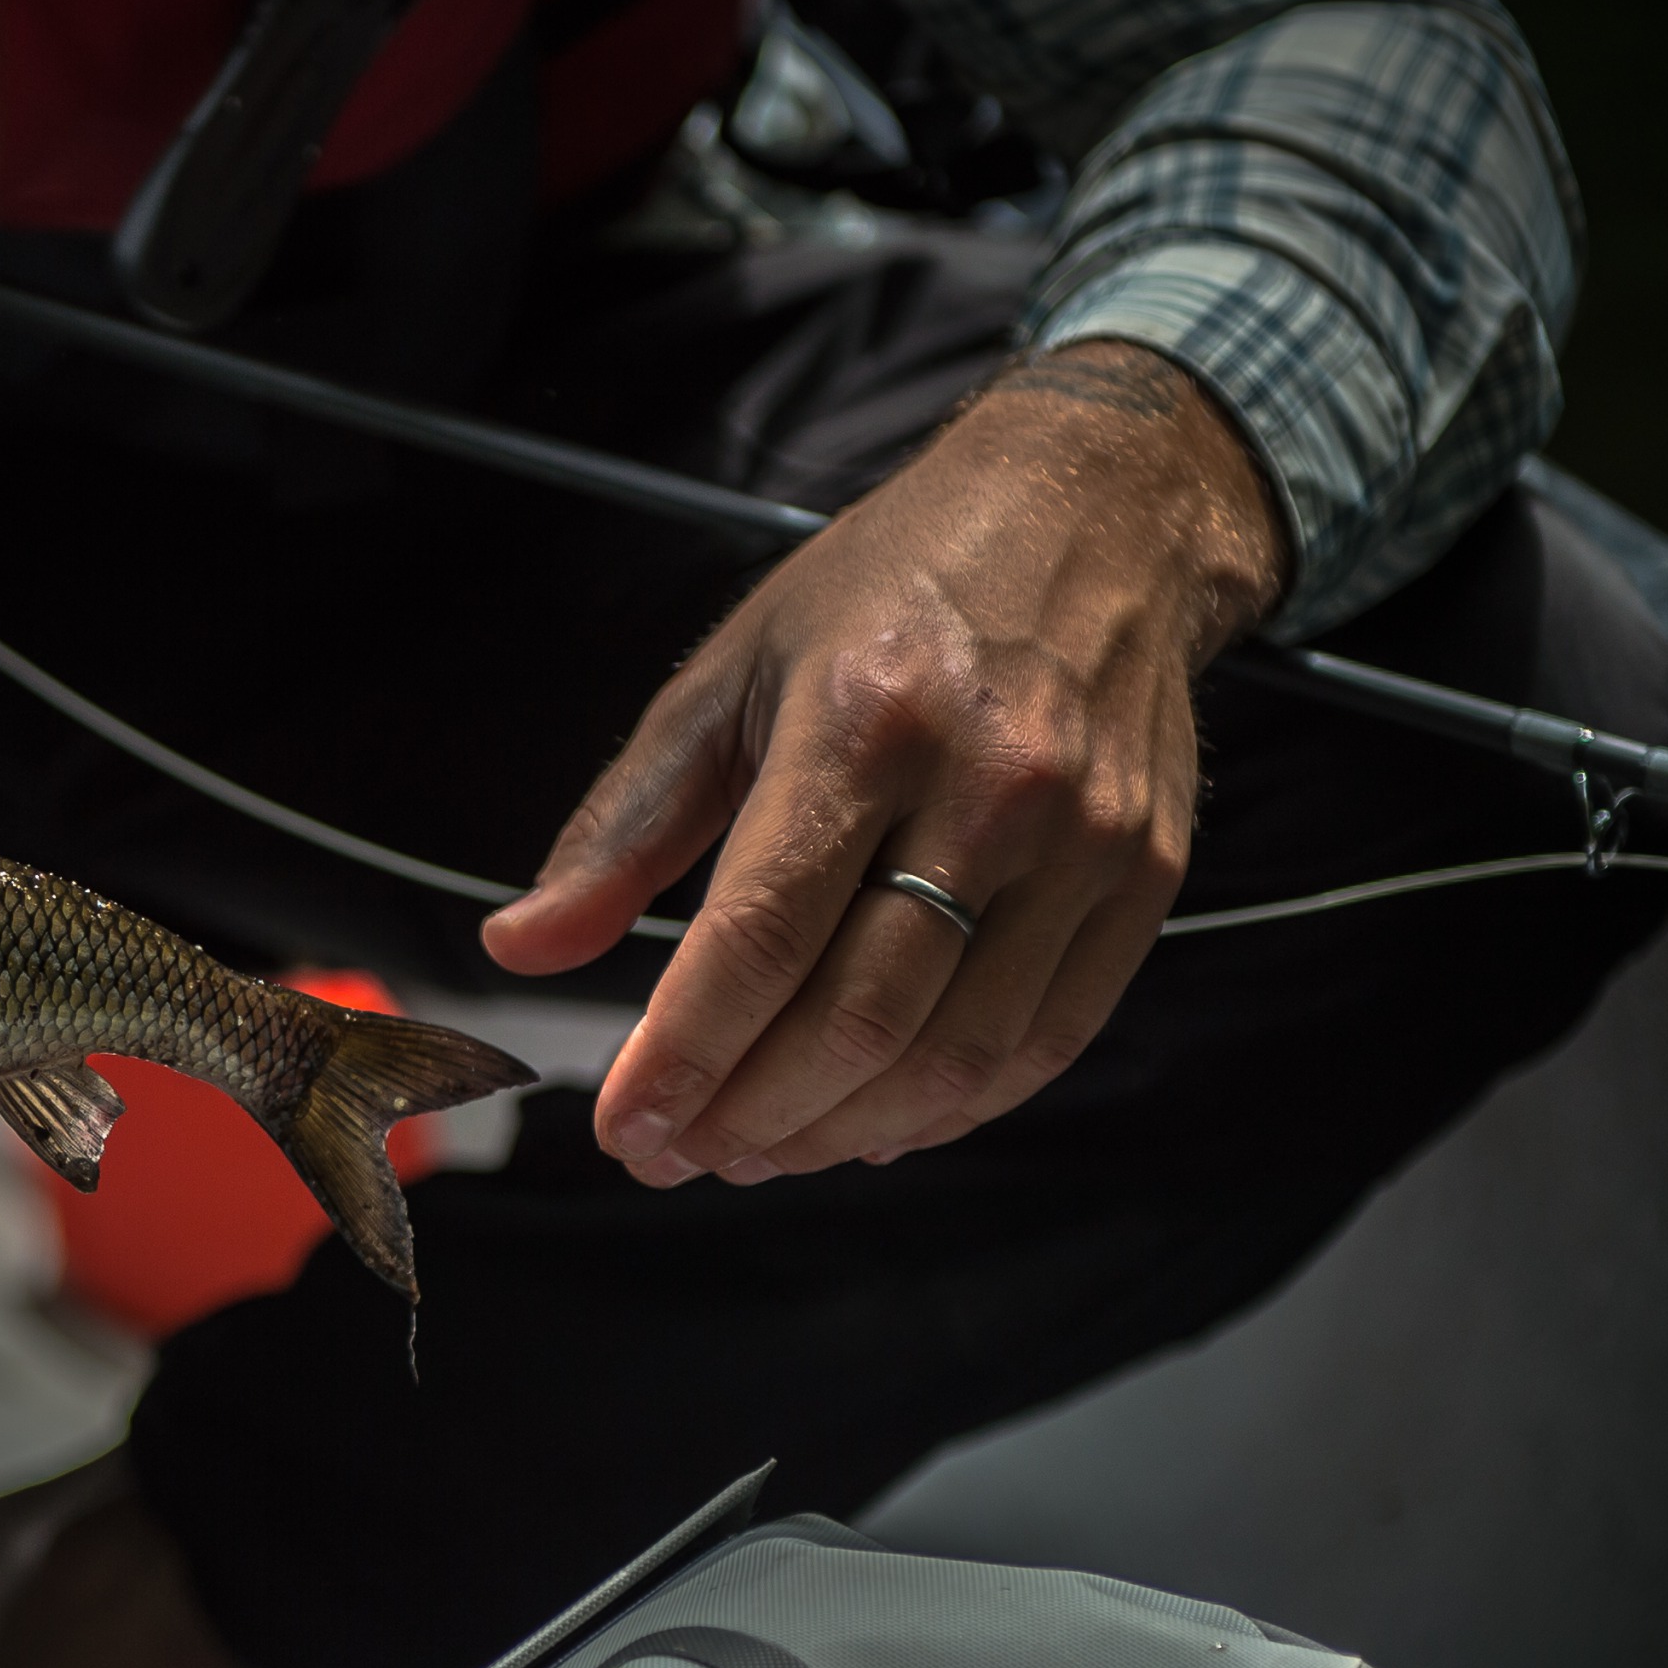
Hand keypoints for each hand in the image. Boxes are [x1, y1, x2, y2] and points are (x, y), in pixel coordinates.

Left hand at [483, 341, 1284, 1184]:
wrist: (1097, 514)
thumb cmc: (890, 593)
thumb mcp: (729, 675)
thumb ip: (623, 825)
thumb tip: (524, 945)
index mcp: (863, 721)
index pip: (760, 936)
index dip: (684, 1056)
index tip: (627, 1127)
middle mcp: (989, 783)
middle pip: (856, 1018)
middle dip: (749, 1116)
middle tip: (680, 1152)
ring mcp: (1083, 839)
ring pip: (953, 1055)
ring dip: (839, 1133)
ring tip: (759, 1149)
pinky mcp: (1144, 877)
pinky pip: (1043, 1042)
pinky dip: (950, 1111)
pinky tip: (875, 1125)